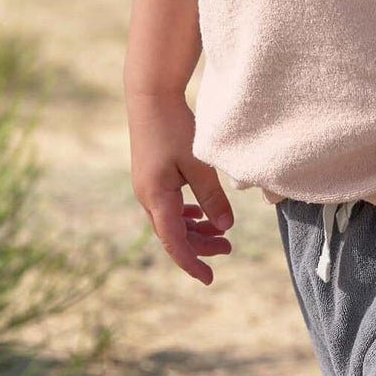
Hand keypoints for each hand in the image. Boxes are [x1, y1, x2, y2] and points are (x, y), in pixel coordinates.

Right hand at [125, 89, 235, 285]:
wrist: (150, 96)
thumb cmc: (174, 127)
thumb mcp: (198, 163)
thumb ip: (212, 196)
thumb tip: (225, 227)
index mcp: (156, 197)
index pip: (174, 243)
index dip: (192, 263)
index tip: (209, 278)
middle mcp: (147, 197)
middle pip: (173, 234)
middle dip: (200, 246)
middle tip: (228, 248)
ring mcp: (147, 186)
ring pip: (170, 220)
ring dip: (194, 229)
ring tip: (220, 231)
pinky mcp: (151, 176)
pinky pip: (167, 206)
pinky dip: (185, 214)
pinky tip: (198, 212)